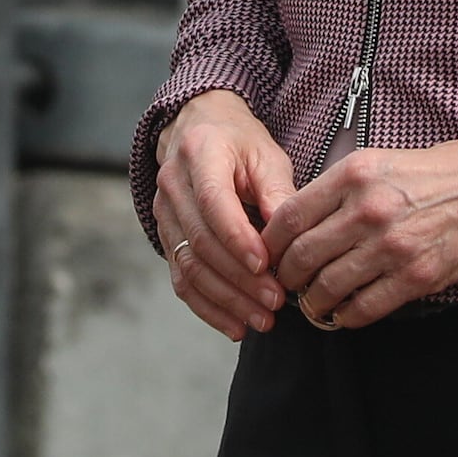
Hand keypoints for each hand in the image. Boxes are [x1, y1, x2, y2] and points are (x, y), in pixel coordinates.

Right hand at [149, 94, 297, 339]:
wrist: (198, 130)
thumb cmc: (240, 143)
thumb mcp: (267, 155)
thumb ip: (279, 193)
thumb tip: (293, 238)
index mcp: (199, 153)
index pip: (213, 202)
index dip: (237, 238)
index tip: (267, 266)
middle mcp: (173, 184)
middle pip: (201, 241)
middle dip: (240, 278)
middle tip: (275, 302)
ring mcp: (164, 213)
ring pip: (189, 266)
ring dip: (226, 299)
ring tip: (262, 320)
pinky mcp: (166, 238)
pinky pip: (181, 279)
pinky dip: (208, 307)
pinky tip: (235, 326)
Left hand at [269, 138, 457, 330]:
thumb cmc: (441, 170)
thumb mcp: (382, 159)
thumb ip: (341, 187)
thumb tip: (303, 219)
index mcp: (354, 174)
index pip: (289, 215)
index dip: (270, 243)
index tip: (267, 254)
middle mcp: (368, 210)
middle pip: (302, 256)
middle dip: (286, 277)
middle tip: (284, 285)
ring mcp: (392, 246)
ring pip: (329, 287)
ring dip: (312, 302)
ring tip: (312, 304)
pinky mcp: (417, 276)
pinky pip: (365, 307)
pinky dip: (346, 317)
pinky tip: (343, 315)